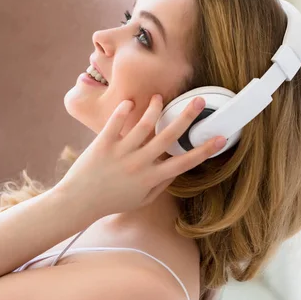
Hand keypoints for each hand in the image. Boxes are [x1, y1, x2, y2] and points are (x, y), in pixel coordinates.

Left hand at [53, 94, 226, 219]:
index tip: (221, 137)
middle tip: (198, 101)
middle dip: (186, 117)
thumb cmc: (111, 201)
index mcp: (151, 178)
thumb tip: (175, 169)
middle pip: (168, 137)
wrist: (79, 202)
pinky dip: (123, 111)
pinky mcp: (102, 144)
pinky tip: (130, 102)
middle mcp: (138, 164)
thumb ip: (160, 185)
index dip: (204, 150)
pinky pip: (115, 123)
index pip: (184, 162)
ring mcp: (120, 153)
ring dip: (154, 109)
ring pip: (143, 125)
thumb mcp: (141, 199)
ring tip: (159, 98)